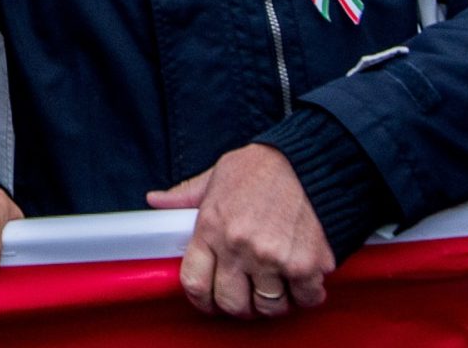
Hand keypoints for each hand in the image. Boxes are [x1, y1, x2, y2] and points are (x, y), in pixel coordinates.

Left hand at [146, 144, 333, 318]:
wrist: (311, 159)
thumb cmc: (263, 167)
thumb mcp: (216, 175)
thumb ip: (186, 195)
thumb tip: (156, 200)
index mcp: (211, 228)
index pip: (194, 283)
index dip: (202, 299)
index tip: (211, 299)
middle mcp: (238, 247)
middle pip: (231, 303)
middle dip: (239, 304)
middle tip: (249, 294)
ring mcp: (272, 258)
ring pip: (269, 308)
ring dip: (274, 302)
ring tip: (278, 285)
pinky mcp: (306, 264)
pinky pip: (305, 299)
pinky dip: (307, 295)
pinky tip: (304, 280)